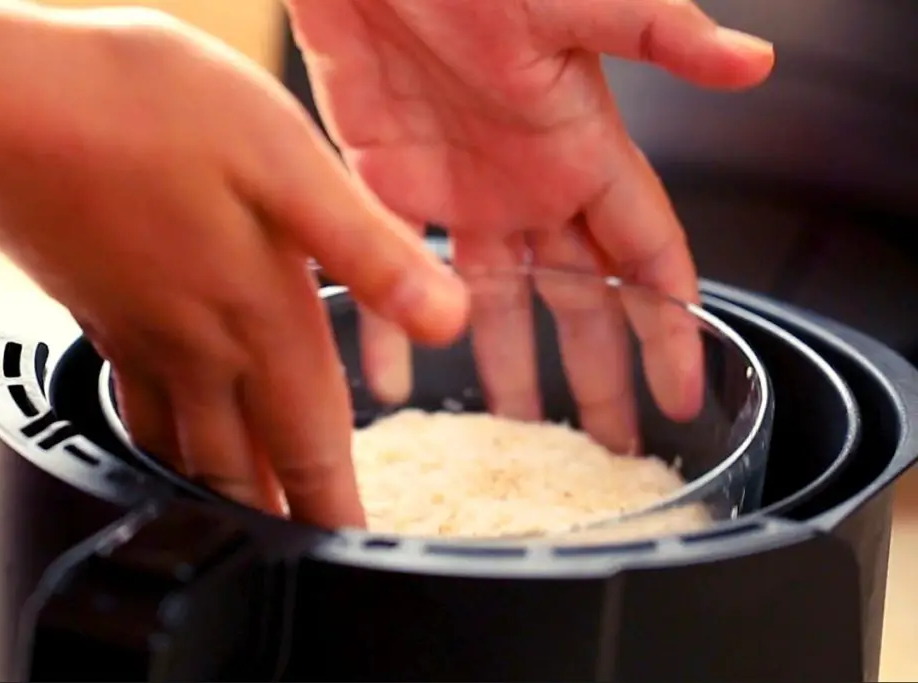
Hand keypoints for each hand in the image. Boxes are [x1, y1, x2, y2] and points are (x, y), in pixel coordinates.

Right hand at [0, 4, 467, 527]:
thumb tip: (448, 318)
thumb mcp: (290, 164)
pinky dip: (160, 444)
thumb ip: (370, 251)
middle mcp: (198, 345)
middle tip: (299, 556)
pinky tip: (161, 438)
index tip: (350, 549)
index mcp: (261, 317)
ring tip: (243, 525)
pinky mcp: (95, 309)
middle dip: (278, 518)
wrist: (8, 104)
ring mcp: (139, 334)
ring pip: (185, 449)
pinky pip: (135, 407)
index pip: (311, 443)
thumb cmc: (145, 115)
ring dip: (220, 496)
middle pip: (242, 465)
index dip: (335, 507)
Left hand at [287, 0, 774, 451]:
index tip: (681, 392)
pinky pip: (397, 272)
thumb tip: (754, 62)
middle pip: (579, 301)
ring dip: (506, 366)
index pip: (647, 259)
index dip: (670, 328)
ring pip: (494, 302)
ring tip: (515, 428)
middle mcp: (529, 187)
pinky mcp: (391, 186)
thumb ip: (660, 37)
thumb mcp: (576, 6)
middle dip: (598, 373)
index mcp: (583, 154)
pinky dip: (395, 325)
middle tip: (608, 442)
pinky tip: (397, 378)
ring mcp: (462, 194)